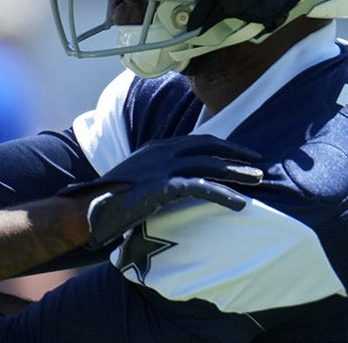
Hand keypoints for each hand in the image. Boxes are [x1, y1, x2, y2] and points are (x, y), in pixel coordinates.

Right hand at [60, 134, 263, 247]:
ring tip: (258, 181)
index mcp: (156, 147)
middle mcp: (162, 151)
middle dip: (236, 154)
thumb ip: (156, 172)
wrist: (88, 207)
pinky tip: (240, 204)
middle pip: (208, 148)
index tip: (241, 154)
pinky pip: (202, 188)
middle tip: (258, 163)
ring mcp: (163, 167)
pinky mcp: (163, 187)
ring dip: (236, 173)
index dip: (222, 146)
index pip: (197, 140)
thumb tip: (175, 181)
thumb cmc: (110, 197)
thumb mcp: (137, 176)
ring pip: (209, 166)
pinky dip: (224, 194)